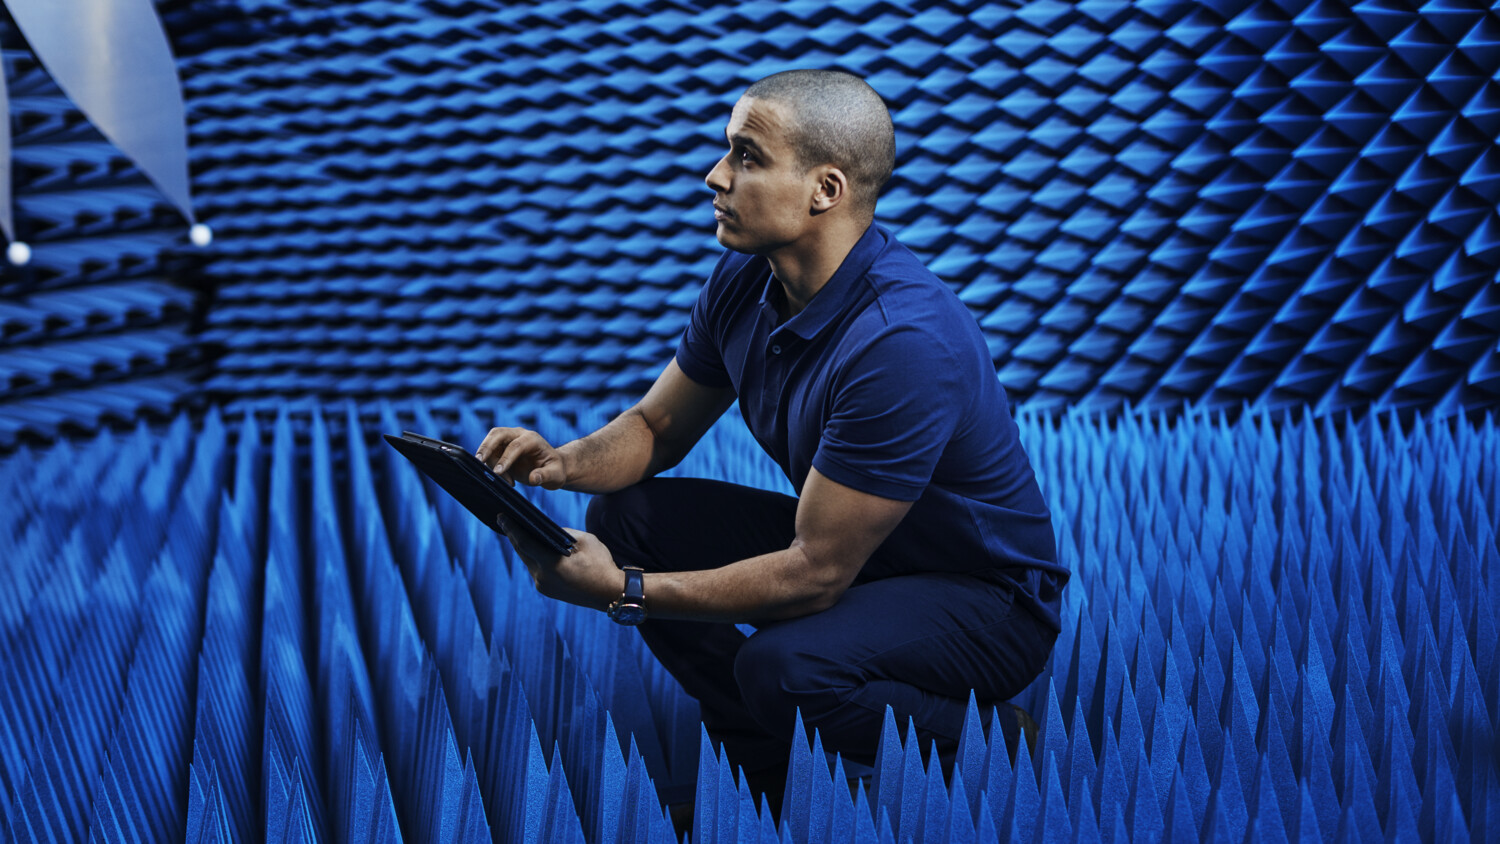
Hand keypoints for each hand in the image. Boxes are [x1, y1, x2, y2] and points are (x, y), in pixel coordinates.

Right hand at [475, 427, 567, 487]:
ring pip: (490, 442)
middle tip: (478, 461)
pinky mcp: (502, 448)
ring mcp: (509, 440)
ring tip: (500, 479)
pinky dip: (490, 465)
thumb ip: (546, 476)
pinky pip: (490, 453)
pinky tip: (502, 478)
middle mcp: (519, 435)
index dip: (505, 458)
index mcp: (532, 439)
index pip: (515, 445)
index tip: (498, 472)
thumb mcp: (556, 476)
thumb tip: (533, 478)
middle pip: (497, 434)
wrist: (552, 468)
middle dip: (486, 446)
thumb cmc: (555, 470)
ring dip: (488, 459)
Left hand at [497, 516, 619, 610]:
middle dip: (514, 536)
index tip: (501, 516)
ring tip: (518, 531)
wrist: (610, 593)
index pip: (524, 542)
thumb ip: (564, 533)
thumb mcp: (585, 540)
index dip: (511, 528)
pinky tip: (533, 548)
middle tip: (506, 520)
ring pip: (528, 561)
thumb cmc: (601, 564)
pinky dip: (533, 557)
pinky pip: (535, 570)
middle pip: (522, 552)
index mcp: (551, 564)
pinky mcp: (547, 590)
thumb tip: (548, 530)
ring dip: (524, 547)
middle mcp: (542, 577)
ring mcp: (543, 586)